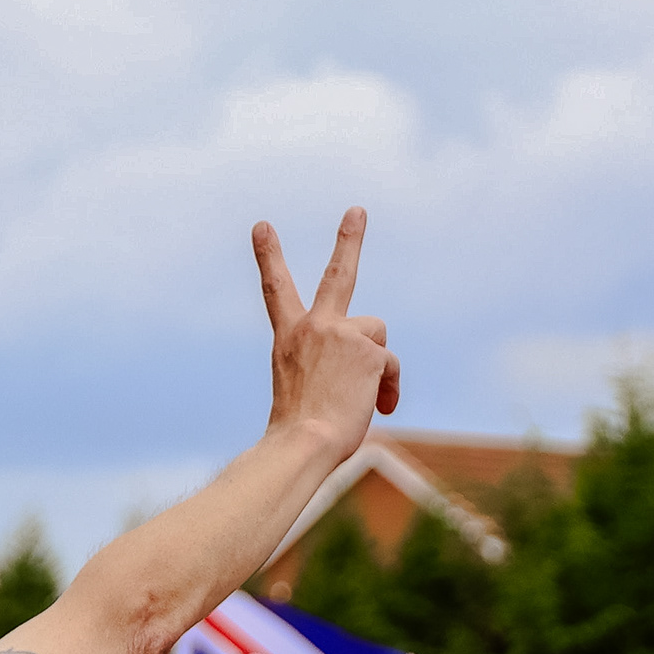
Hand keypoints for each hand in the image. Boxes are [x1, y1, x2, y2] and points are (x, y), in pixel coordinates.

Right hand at [254, 209, 398, 447]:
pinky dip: (389, 387)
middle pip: (338, 274)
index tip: (263, 226)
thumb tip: (374, 372)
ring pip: (376, 336)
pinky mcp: (369, 349)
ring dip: (378, 366)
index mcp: (288, 337)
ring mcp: (341, 333)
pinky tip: (378, 407)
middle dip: (349, 239)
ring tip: (367, 399)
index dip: (268, 255)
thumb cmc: (300, 430)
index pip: (275, 288)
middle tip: (358, 211)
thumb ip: (330, 367)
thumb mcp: (304, 388)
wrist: (304, 441)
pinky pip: (391, 364)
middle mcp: (313, 327)